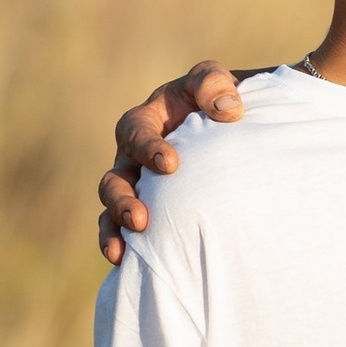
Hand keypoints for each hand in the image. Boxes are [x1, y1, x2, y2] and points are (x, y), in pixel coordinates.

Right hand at [98, 62, 243, 262]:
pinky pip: (125, 231)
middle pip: (115, 179)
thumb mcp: (215, 82)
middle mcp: (133, 157)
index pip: (135, 132)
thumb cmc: (220, 100)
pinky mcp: (149, 210)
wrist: (234, 126)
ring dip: (116, 229)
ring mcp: (138, 186)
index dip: (147, 147)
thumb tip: (227, 111)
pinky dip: (122, 246)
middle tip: (142, 219)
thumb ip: (214, 85)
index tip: (170, 164)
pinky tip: (126, 264)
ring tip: (124, 249)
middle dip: (123, 200)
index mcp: (146, 121)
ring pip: (112, 209)